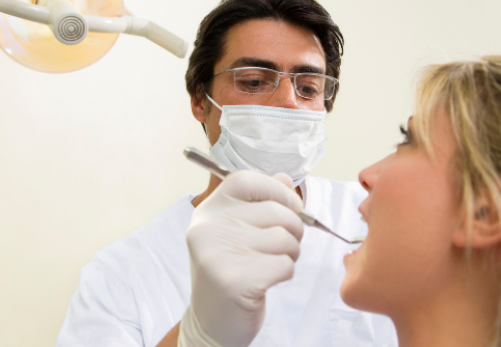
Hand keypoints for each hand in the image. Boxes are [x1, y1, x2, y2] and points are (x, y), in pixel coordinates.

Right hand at [178, 171, 303, 346]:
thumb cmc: (231, 274)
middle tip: (284, 245)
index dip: (277, 190)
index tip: (289, 206)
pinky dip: (285, 273)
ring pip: (284, 238)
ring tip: (272, 264)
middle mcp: (208, 228)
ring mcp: (218, 254)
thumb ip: (259, 203)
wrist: (212, 323)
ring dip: (290, 253)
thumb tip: (285, 178)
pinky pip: (284, 264)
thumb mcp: (237, 233)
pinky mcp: (235, 280)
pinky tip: (267, 281)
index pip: (247, 180)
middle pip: (274, 211)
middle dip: (293, 229)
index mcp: (207, 212)